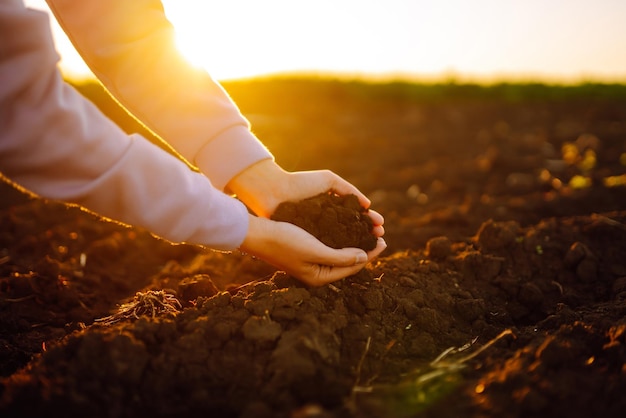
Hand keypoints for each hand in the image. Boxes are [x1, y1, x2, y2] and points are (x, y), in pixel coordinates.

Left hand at [226, 159, 383, 236]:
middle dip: (368, 235)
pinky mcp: (306, 244)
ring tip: (372, 244)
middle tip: (381, 237)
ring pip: (341, 243)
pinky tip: (353, 251)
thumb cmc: (299, 184)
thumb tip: (367, 205)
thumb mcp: (327, 180)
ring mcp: (315, 235)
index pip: (355, 218)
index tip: (381, 224)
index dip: (369, 221)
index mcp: (331, 209)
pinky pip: (327, 249)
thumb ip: (348, 190)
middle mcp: (325, 224)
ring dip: (358, 245)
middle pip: (351, 232)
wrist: (272, 192)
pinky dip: (340, 250)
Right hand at [240, 215, 386, 285]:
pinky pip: (330, 247)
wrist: (258, 233)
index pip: (353, 267)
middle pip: (348, 262)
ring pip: (340, 254)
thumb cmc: (285, 241)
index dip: (370, 254)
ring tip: (368, 232)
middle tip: (381, 236)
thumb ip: (341, 257)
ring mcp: (310, 262)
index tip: (384, 240)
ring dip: (355, 244)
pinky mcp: (305, 251)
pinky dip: (342, 240)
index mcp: (320, 277)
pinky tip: (347, 231)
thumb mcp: (316, 250)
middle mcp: (316, 273)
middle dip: (365, 249)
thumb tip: (365, 258)